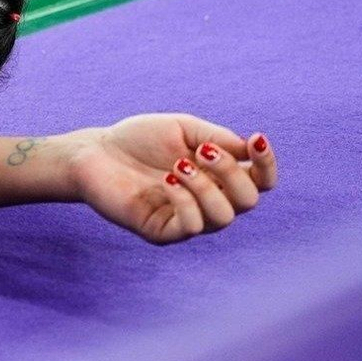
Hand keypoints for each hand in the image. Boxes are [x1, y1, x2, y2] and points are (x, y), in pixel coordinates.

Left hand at [66, 114, 277, 244]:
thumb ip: (218, 138)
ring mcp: (186, 218)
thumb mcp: (183, 129)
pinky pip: (191, 227)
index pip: (260, 182)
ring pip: (223, 217)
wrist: (94, 151)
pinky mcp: (161, 231)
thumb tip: (251, 149)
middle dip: (232, 172)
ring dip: (206, 187)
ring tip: (178, 165)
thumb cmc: (138, 139)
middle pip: (248, 200)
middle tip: (201, 152)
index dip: (267, 165)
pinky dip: (185, 202)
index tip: (257, 140)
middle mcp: (208, 202)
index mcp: (218, 178)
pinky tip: (167, 180)